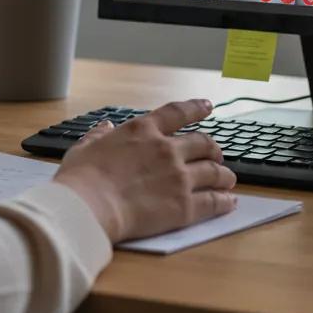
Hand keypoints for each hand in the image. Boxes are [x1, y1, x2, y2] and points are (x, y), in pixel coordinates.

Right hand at [53, 99, 236, 242]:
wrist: (90, 206)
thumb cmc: (82, 176)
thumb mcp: (86, 146)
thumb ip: (99, 135)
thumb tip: (105, 128)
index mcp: (142, 130)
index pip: (177, 112)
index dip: (196, 108)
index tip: (207, 106)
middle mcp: (166, 149)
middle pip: (202, 143)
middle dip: (213, 148)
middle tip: (217, 155)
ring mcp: (178, 177)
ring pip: (213, 171)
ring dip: (224, 174)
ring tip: (228, 179)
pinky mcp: (184, 206)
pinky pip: (214, 201)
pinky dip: (225, 200)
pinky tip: (230, 201)